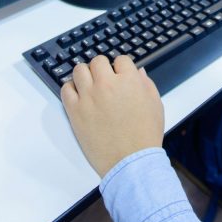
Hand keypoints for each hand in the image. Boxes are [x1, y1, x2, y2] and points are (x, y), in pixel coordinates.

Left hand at [61, 55, 164, 177]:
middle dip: (103, 69)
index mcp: (129, 81)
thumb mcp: (155, 105)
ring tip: (90, 86)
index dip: (121, 68)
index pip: (121, 60)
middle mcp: (107, 84)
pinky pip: (66, 89)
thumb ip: (146, 84)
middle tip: (105, 80)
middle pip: (98, 61)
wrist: (130, 162)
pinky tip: (79, 96)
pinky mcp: (75, 111)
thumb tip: (137, 71)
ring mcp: (88, 96)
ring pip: (79, 70)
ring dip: (85, 75)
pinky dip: (71, 89)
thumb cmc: (145, 135)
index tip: (120, 76)